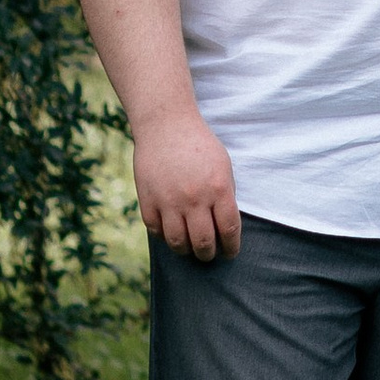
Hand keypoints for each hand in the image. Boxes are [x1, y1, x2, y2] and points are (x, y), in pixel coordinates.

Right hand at [134, 113, 241, 260]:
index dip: (231, 247)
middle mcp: (195, 198)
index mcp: (219, 188)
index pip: (229, 230)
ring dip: (186, 250)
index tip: (230, 252)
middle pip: (203, 243)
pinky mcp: (148, 200)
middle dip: (208, 254)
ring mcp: (169, 201)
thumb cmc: (199, 145)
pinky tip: (170, 232)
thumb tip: (225, 226)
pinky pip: (156, 231)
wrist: (167, 125)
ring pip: (178, 243)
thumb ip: (225, 196)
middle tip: (208, 254)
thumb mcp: (223, 166)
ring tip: (189, 248)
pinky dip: (164, 236)